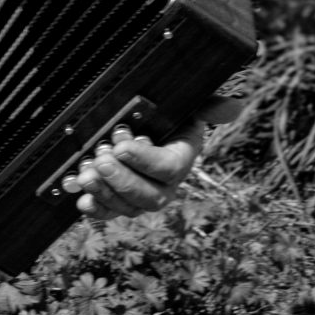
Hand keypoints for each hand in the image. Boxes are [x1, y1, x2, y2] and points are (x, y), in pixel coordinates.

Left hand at [60, 97, 245, 219]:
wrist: (140, 122)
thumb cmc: (165, 111)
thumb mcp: (187, 102)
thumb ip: (208, 104)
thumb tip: (232, 107)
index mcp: (182, 158)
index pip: (170, 168)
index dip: (145, 160)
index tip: (121, 144)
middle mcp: (165, 185)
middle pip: (149, 197)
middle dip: (122, 181)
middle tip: (101, 160)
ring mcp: (141, 196)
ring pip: (127, 207)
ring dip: (105, 193)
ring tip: (86, 174)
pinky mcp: (118, 201)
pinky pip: (109, 213)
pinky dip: (95, 208)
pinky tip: (82, 199)